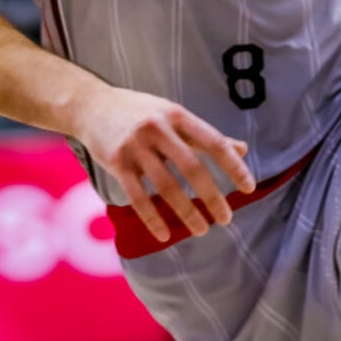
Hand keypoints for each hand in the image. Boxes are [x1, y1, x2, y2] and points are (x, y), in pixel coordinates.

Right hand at [68, 87, 256, 243]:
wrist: (90, 105)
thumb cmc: (139, 111)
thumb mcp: (173, 115)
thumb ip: (205, 135)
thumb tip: (243, 150)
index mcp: (177, 114)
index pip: (213, 142)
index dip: (233, 166)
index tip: (249, 188)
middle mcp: (157, 128)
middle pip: (192, 168)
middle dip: (212, 196)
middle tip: (226, 218)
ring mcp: (135, 146)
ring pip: (166, 186)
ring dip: (186, 212)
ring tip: (201, 230)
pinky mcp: (116, 163)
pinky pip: (138, 197)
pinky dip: (153, 218)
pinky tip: (165, 235)